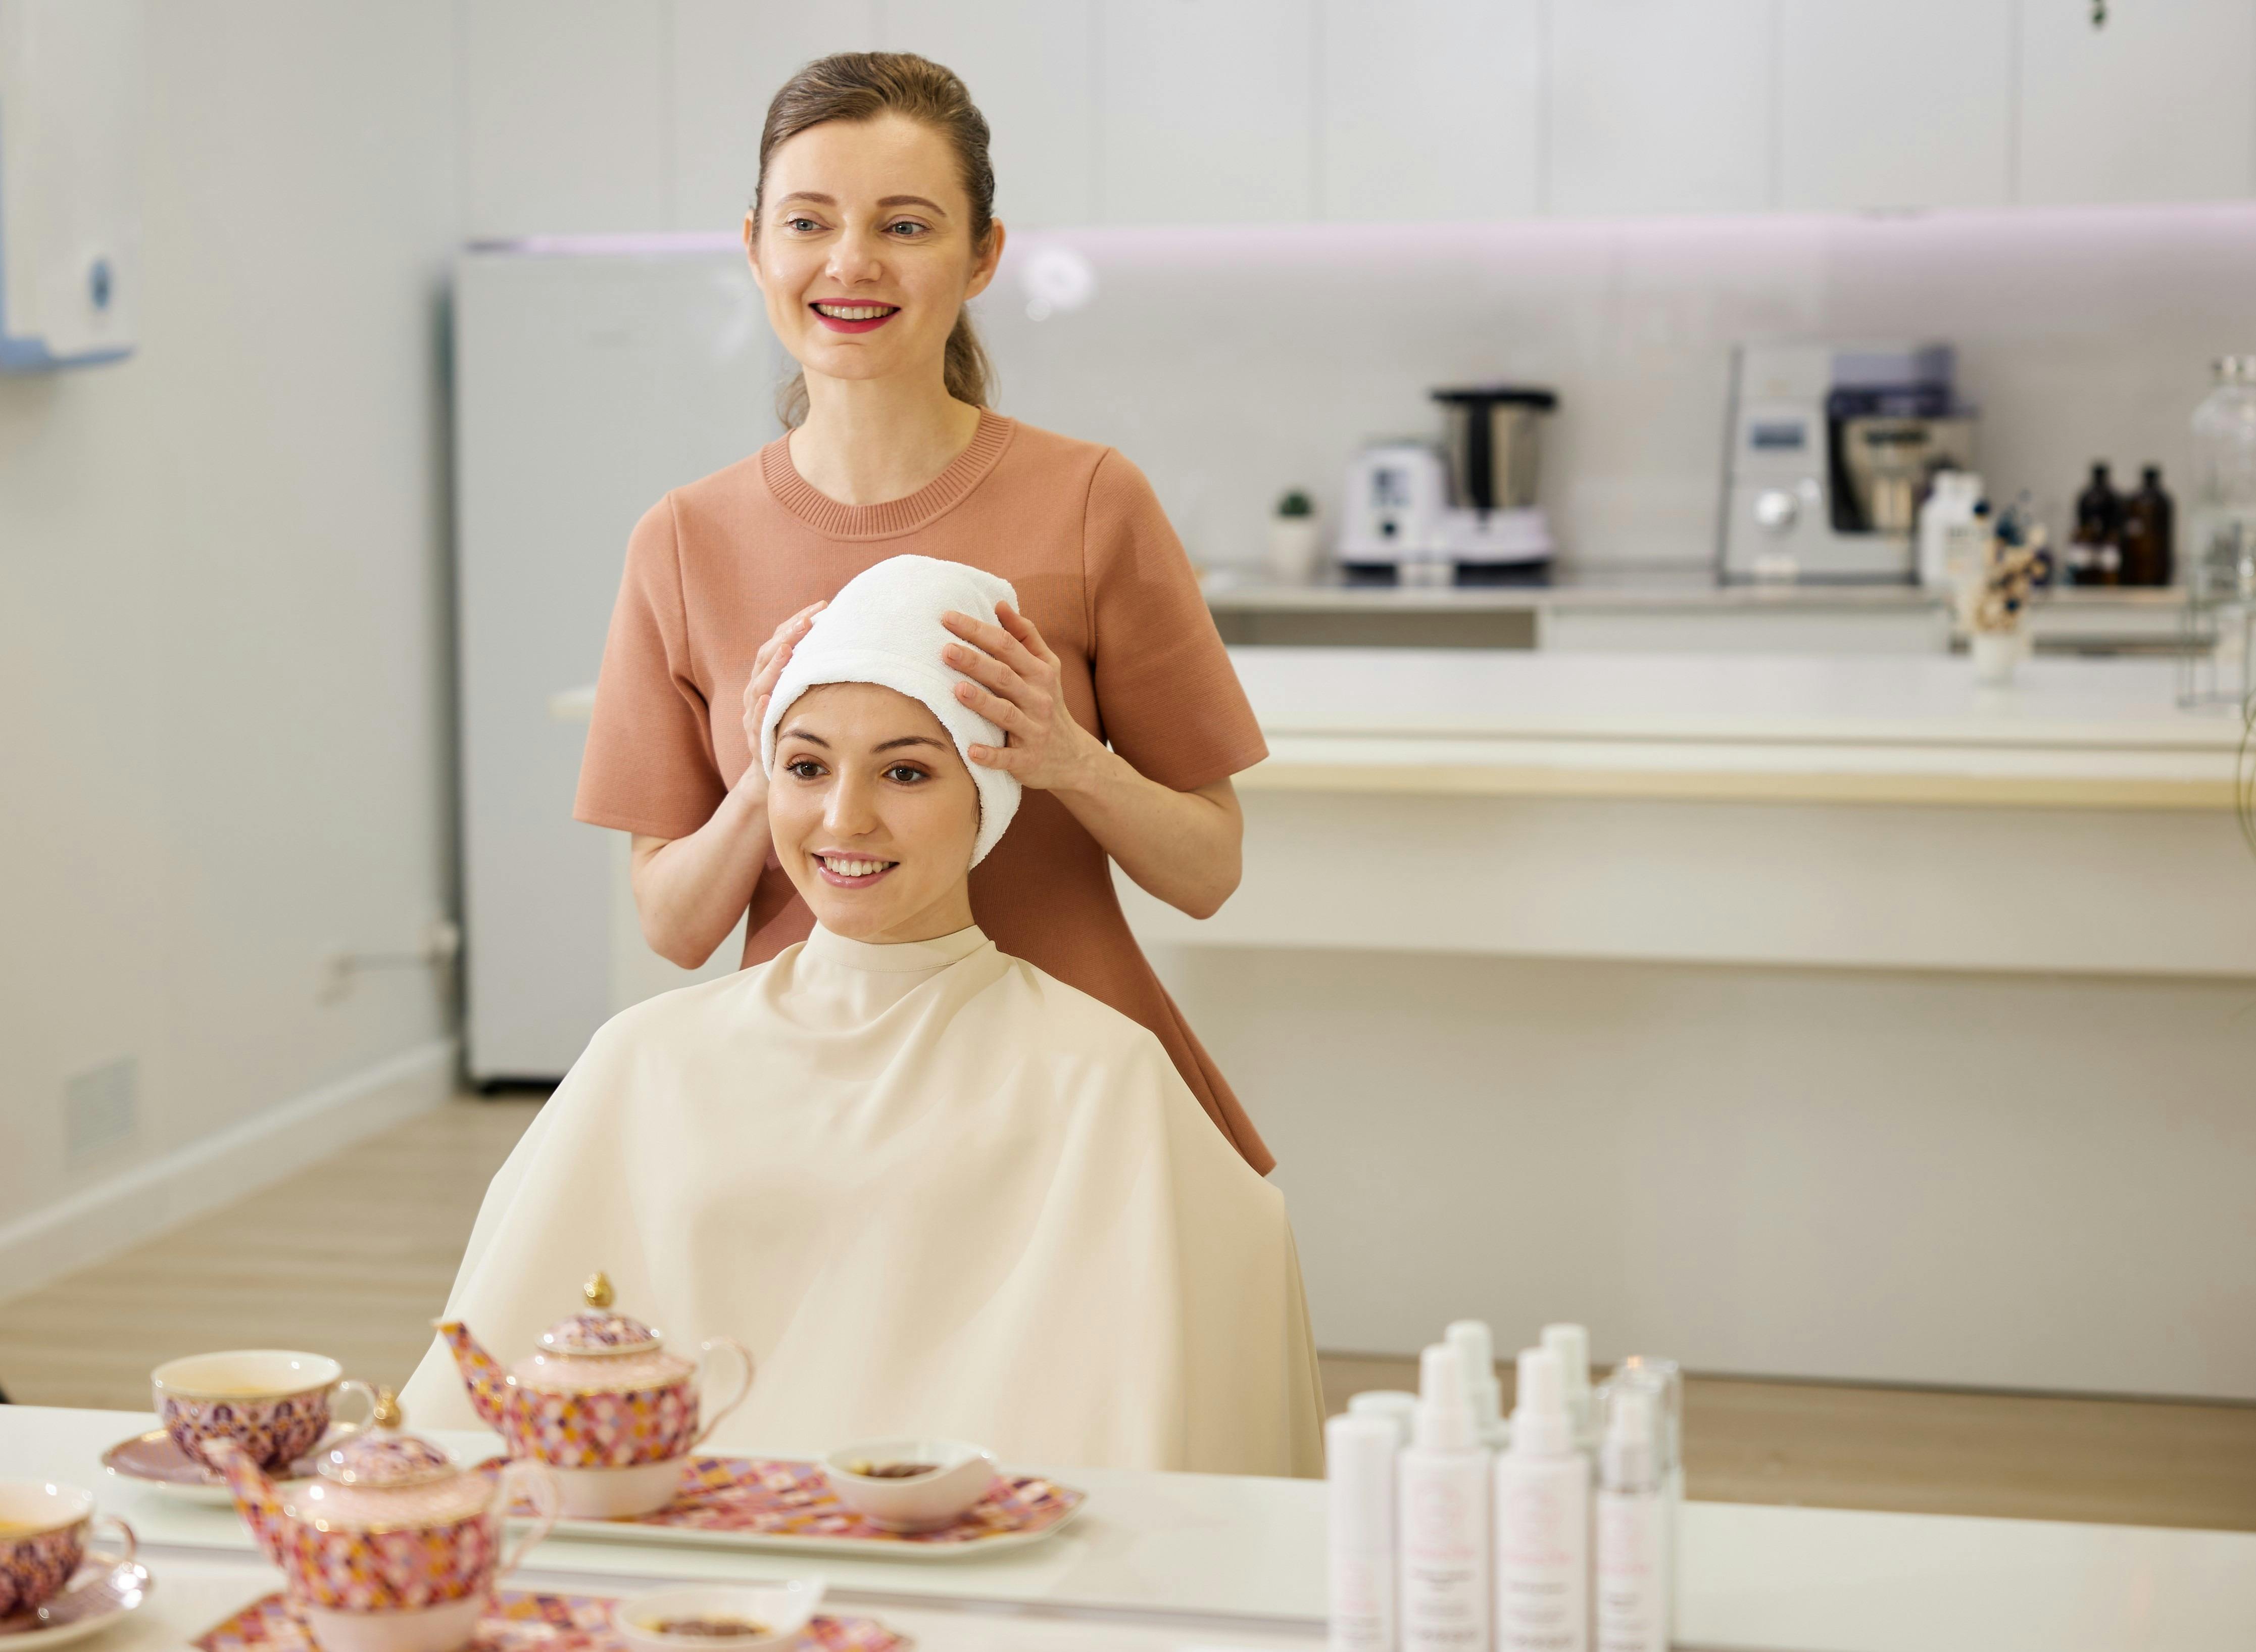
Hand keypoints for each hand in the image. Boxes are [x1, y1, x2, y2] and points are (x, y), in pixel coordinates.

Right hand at [737, 600, 824, 800]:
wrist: (771, 774)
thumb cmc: (797, 731)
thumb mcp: (808, 700)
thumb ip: (821, 676)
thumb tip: (858, 649)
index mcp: (772, 678)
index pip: (781, 641)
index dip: (797, 622)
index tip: (821, 606)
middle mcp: (759, 692)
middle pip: (767, 656)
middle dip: (786, 637)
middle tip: (805, 622)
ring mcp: (754, 714)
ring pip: (758, 685)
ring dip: (773, 667)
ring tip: (787, 650)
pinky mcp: (755, 739)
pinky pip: (755, 720)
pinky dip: (762, 707)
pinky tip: (771, 695)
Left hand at [941, 602, 1107, 792]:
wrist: (1072, 757)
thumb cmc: (1047, 704)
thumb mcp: (1045, 668)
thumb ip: (1025, 635)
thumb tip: (1000, 603)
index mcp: (1040, 672)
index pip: (1007, 645)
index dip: (978, 630)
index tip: (948, 618)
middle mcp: (1039, 699)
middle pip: (1004, 676)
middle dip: (975, 662)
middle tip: (946, 650)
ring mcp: (1034, 730)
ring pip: (1007, 714)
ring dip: (982, 703)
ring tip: (957, 690)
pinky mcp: (1027, 760)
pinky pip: (1008, 757)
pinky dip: (990, 754)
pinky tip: (970, 750)